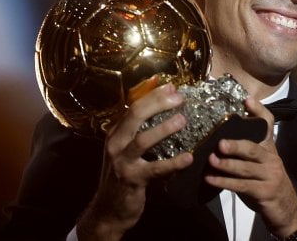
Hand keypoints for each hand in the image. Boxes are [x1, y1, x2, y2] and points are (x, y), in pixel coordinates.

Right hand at [76, 82, 193, 239]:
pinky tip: (188, 158)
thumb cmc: (122, 176)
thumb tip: (164, 112)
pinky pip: (155, 169)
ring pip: (142, 140)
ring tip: (182, 120)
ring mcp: (122, 162)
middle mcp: (115, 144)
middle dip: (157, 104)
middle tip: (178, 97)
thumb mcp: (125, 151)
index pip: (133, 107)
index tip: (172, 86)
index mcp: (115, 134)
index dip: (153, 95)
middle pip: (135, 116)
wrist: (109, 210)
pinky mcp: (132, 179)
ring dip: (163, 129)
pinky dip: (173, 163)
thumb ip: (138, 133)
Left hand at [204, 97, 296, 237]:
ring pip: (246, 168)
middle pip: (253, 148)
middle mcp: (271, 158)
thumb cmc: (265, 180)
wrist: (285, 207)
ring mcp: (269, 176)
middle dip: (236, 145)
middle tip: (220, 143)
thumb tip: (218, 137)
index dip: (258, 111)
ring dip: (227, 165)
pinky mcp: (264, 192)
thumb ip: (245, 150)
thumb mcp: (259, 162)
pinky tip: (211, 179)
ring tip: (211, 161)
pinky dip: (225, 183)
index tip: (246, 100)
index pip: (267, 124)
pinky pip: (242, 186)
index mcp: (268, 147)